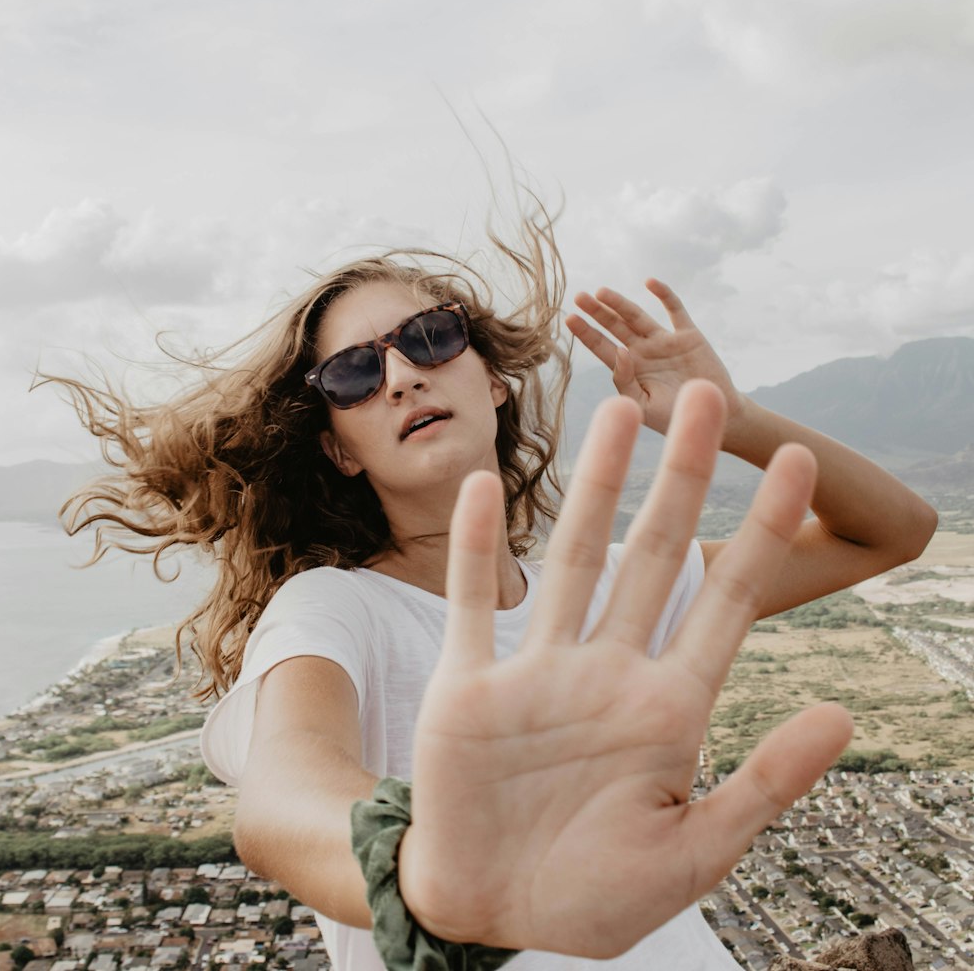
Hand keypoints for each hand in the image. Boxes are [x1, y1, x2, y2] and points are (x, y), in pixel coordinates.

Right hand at [400, 380, 852, 957]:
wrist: (491, 912)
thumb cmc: (593, 896)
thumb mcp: (695, 856)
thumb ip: (766, 784)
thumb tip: (841, 714)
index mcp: (668, 711)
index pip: (727, 601)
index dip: (763, 531)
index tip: (795, 463)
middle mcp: (606, 673)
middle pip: (654, 555)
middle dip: (684, 477)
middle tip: (708, 396)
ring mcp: (537, 673)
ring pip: (570, 558)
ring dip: (593, 485)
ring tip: (615, 409)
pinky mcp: (469, 687)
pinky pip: (474, 603)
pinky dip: (477, 548)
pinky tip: (488, 485)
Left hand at [567, 279, 743, 434]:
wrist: (713, 417)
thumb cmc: (673, 417)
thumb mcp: (642, 406)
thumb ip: (625, 382)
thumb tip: (618, 351)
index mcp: (630, 368)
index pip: (602, 346)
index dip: (586, 333)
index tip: (569, 318)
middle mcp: (643, 351)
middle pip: (615, 327)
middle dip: (597, 312)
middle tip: (579, 297)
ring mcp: (664, 341)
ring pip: (637, 316)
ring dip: (620, 303)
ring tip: (601, 292)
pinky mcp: (688, 336)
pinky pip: (675, 310)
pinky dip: (664, 295)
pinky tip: (649, 282)